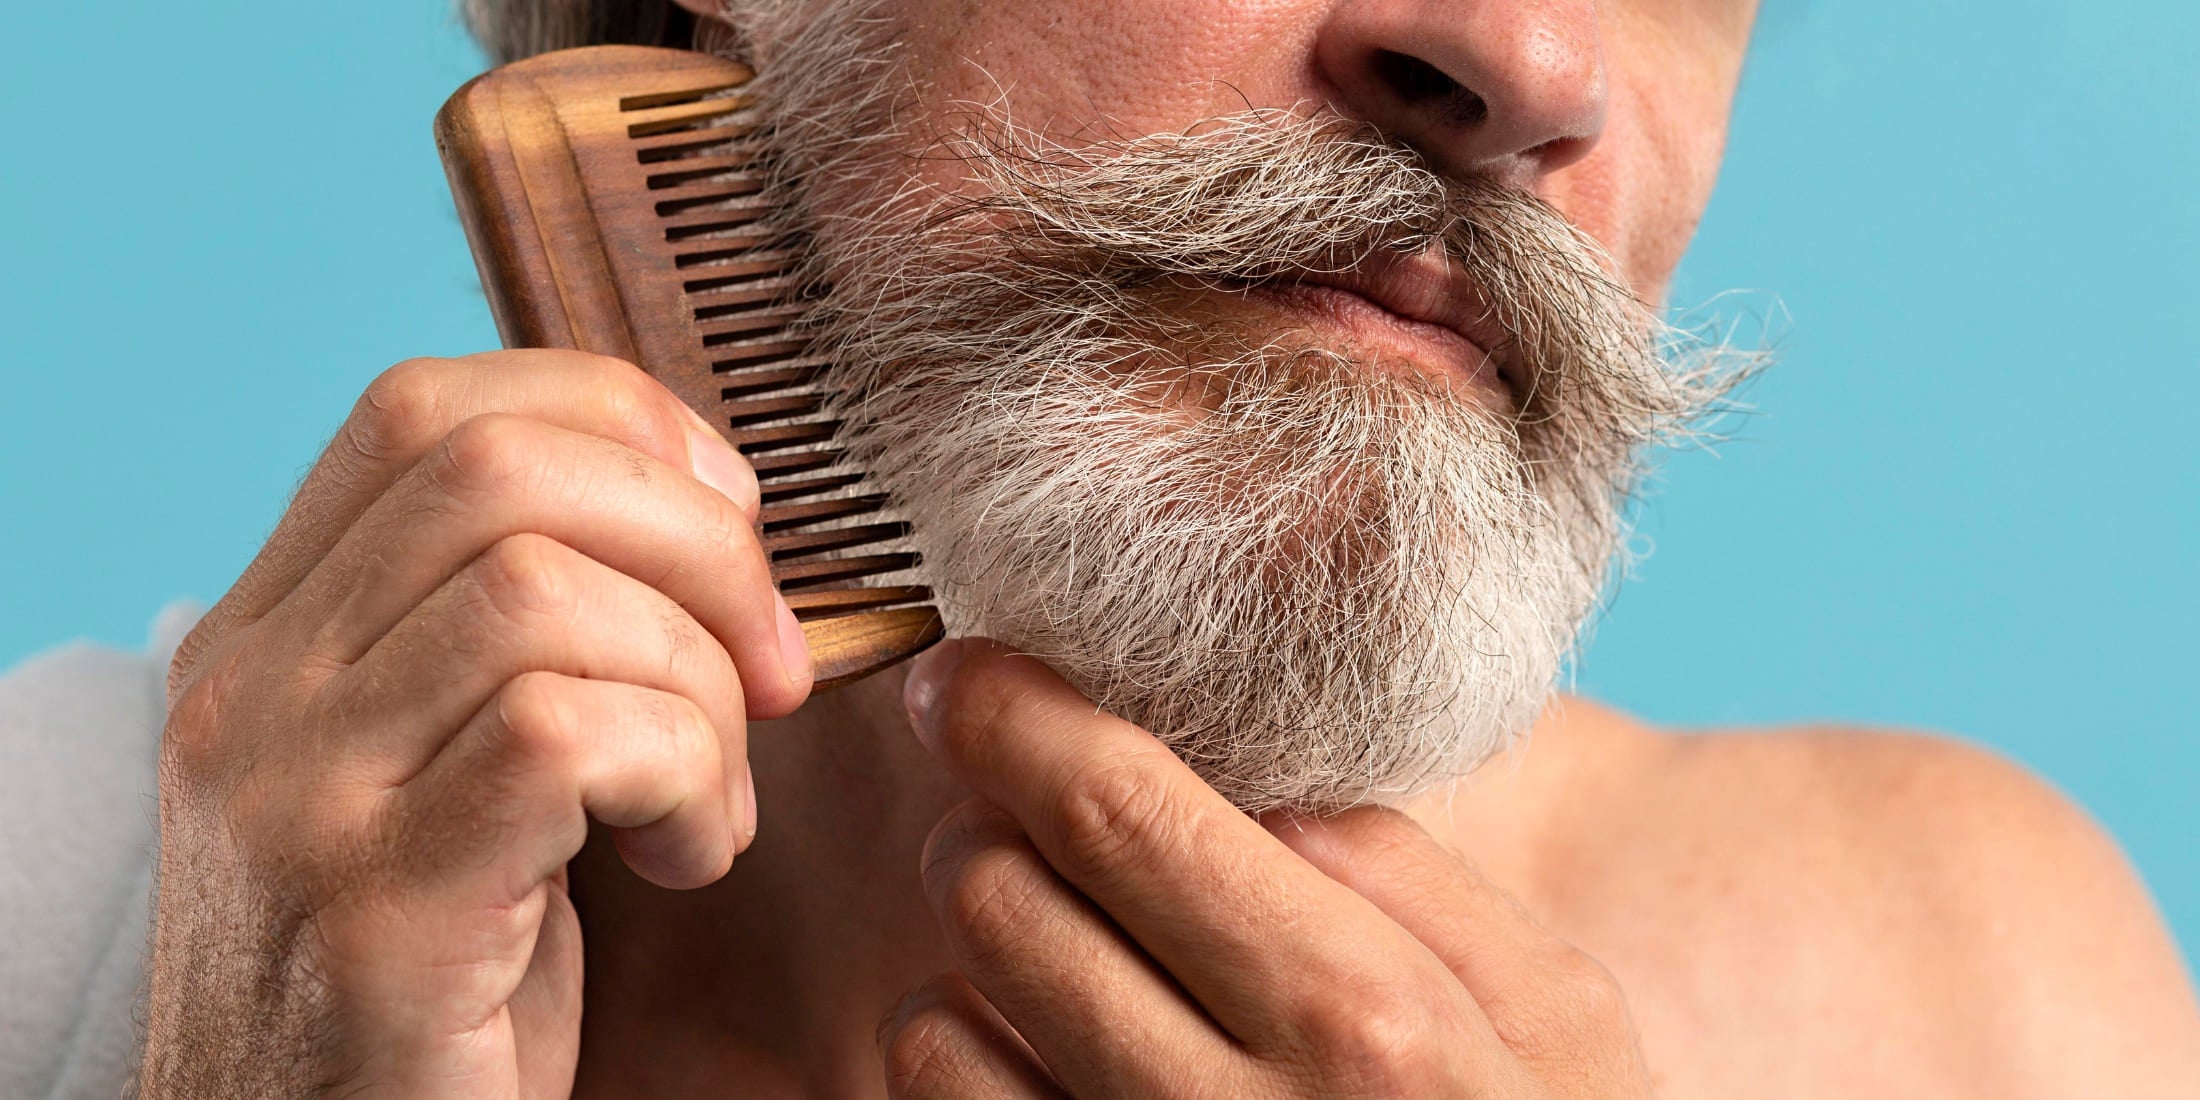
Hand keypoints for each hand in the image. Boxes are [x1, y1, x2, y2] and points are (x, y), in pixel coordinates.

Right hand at [143, 351, 810, 1097]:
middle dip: (699, 543)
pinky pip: (571, 736)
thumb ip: (515, 635)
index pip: (424, 407)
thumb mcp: (450, 767)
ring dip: (700, 689)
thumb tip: (712, 507)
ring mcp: (293, 796)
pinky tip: (685, 859)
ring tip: (710, 805)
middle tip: (771, 667)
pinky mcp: (373, 910)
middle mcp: (253, 691)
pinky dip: (685, 776)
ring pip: (548, 596)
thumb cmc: (441, 975)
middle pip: (500, 472)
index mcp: (269, 634)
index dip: (614, 416)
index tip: (729, 510)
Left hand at [878, 639, 1653, 1097]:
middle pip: (999, 900)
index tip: (964, 672)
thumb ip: (1417, 881)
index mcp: (1357, 1015)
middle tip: (1034, 810)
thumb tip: (1264, 784)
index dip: (1010, 717)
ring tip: (1061, 949)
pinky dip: (965, 1065)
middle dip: (989, 822)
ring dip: (976, 959)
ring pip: (934, 1023)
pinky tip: (1048, 1057)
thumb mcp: (1561, 1019)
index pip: (1120, 814)